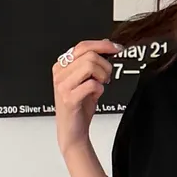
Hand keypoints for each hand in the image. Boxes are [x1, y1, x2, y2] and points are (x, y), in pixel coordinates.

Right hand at [52, 40, 123, 157]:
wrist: (73, 130)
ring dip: (102, 75)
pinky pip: (91, 84)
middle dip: (105, 65)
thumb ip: (91, 64)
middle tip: (106, 77)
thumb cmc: (79, 106)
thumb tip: (107, 46)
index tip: (116, 48)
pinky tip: (96, 94)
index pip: (82, 46)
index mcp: (62, 65)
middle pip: (89, 55)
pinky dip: (99, 89)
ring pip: (90, 66)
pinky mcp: (69, 98)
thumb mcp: (85, 80)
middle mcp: (60, 73)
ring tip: (101, 85)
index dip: (102, 45)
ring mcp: (62, 85)